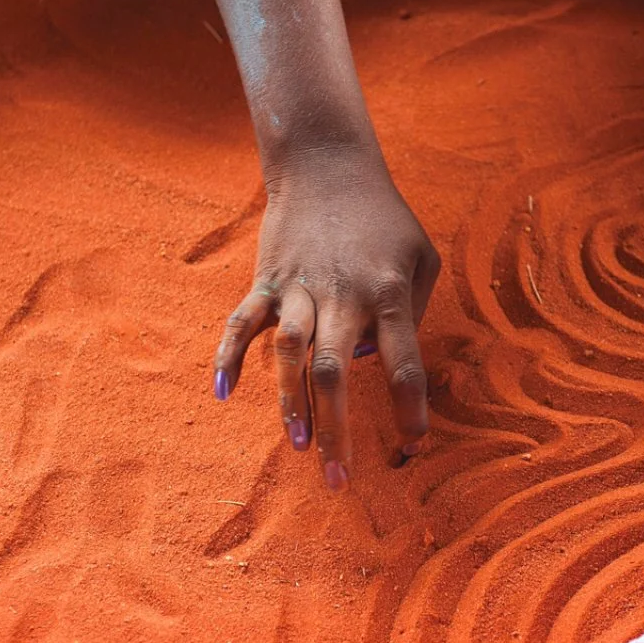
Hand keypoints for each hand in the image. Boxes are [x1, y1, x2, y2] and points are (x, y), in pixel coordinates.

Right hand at [212, 148, 440, 491]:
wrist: (328, 164)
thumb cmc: (385, 219)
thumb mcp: (422, 257)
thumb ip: (413, 314)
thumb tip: (382, 364)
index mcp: (390, 292)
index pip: (403, 361)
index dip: (409, 407)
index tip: (413, 445)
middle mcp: (343, 294)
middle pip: (336, 369)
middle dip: (338, 427)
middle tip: (338, 477)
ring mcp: (300, 286)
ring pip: (289, 352)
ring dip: (289, 400)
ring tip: (296, 443)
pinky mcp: (267, 279)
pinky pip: (242, 321)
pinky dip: (228, 353)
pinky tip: (221, 390)